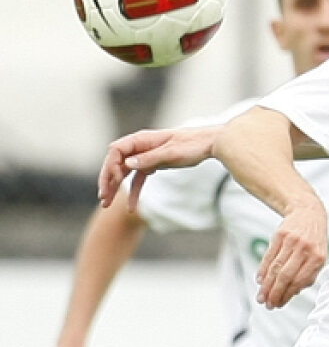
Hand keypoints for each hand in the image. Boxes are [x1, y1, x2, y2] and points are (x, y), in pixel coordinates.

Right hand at [97, 125, 220, 210]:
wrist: (208, 144)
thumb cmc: (191, 145)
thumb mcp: (170, 153)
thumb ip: (149, 158)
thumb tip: (128, 164)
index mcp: (141, 139)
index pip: (116, 151)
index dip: (112, 165)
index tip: (115, 180)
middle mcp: (139, 147)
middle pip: (116, 164)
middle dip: (107, 181)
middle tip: (102, 198)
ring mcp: (145, 157)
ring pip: (125, 173)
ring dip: (115, 188)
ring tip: (106, 205)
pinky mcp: (153, 166)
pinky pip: (138, 180)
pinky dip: (134, 192)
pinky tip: (131, 207)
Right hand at [256, 201, 327, 308]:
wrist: (308, 212)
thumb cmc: (315, 239)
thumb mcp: (320, 257)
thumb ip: (309, 275)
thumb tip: (293, 292)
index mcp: (318, 258)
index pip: (299, 281)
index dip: (287, 295)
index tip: (279, 304)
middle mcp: (305, 250)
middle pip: (285, 276)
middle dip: (275, 292)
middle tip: (267, 303)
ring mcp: (292, 242)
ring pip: (276, 267)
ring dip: (267, 285)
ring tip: (262, 296)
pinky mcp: (280, 235)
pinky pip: (269, 256)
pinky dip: (263, 270)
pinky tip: (260, 280)